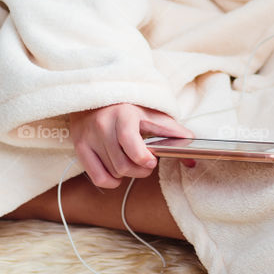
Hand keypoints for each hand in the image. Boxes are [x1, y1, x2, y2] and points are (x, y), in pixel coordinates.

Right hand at [68, 104, 194, 188]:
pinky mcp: (79, 146)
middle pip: (123, 165)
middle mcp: (103, 124)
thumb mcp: (152, 114)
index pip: (130, 142)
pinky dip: (111, 181)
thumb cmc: (129, 107)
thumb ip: (173, 133)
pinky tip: (116, 171)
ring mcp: (89, 135)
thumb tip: (194, 156)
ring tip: (131, 160)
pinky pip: (97, 177)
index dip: (143, 158)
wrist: (97, 93)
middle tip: (146, 163)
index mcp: (124, 113)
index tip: (151, 162)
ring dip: (126, 173)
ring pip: (113, 172)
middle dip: (139, 170)